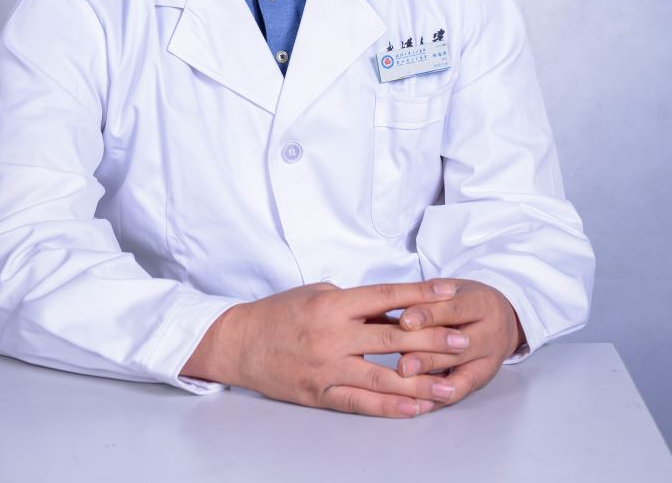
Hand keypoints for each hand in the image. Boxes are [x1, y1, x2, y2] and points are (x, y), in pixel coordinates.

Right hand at [183, 279, 467, 417]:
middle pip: (393, 338)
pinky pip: (361, 403)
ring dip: (420, 382)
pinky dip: (390, 408)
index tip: (451, 293)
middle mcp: (333, 336)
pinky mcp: (320, 394)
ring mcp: (327, 368)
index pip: (386, 297)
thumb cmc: (279, 313)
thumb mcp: (317, 294)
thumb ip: (354, 303)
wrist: (240, 342)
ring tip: (450, 385)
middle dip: (432, 340)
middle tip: (463, 342)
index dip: (421, 295)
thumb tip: (392, 309)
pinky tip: (415, 409)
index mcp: (333, 305)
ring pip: (383, 377)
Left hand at [395, 279, 524, 406]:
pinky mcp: (484, 379)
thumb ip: (428, 297)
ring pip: (461, 373)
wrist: (504, 318)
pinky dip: (439, 399)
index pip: (455, 310)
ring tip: (406, 383)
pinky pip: (461, 391)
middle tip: (402, 364)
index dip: (429, 316)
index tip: (405, 321)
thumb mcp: (453, 288)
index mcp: (482, 303)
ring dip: (432, 381)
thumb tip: (397, 310)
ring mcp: (490, 360)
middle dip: (429, 356)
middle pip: (459, 347)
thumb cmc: (467, 300)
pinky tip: (418, 403)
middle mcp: (490, 333)